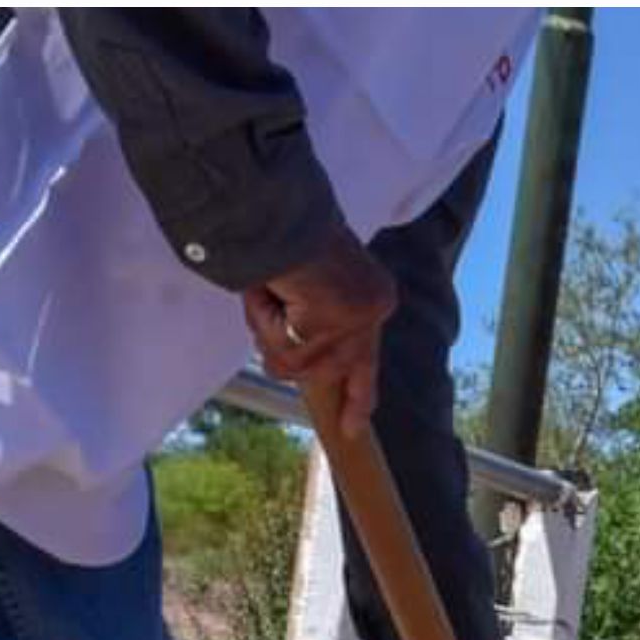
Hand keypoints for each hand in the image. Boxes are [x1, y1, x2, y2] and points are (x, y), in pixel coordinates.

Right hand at [241, 225, 395, 439]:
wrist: (282, 212)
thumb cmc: (285, 239)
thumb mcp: (306, 288)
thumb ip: (309, 326)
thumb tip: (293, 366)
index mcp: (374, 296)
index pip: (369, 357)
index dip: (359, 393)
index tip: (353, 427)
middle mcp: (376, 308)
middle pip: (332, 369)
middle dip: (303, 363)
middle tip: (310, 365)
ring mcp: (357, 318)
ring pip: (298, 365)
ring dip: (270, 333)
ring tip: (273, 290)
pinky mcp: (334, 322)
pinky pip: (283, 352)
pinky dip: (264, 325)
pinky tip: (272, 292)